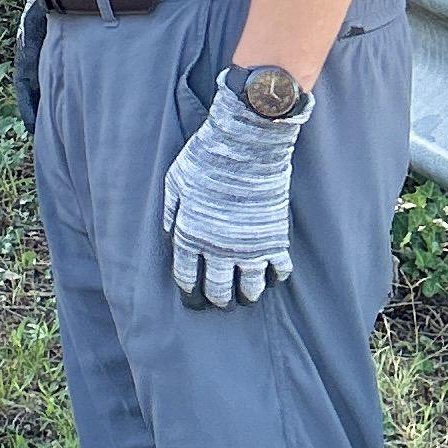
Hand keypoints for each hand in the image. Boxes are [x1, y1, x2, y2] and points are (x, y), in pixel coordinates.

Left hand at [161, 74, 304, 310]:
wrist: (246, 145)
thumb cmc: (206, 158)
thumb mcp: (174, 182)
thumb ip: (170, 213)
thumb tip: (169, 235)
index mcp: (189, 236)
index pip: (185, 277)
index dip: (188, 290)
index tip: (191, 295)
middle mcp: (218, 249)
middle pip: (217, 290)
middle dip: (217, 300)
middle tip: (219, 302)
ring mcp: (249, 247)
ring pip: (249, 289)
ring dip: (246, 296)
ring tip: (245, 297)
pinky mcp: (275, 239)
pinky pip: (279, 270)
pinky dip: (276, 277)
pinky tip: (271, 277)